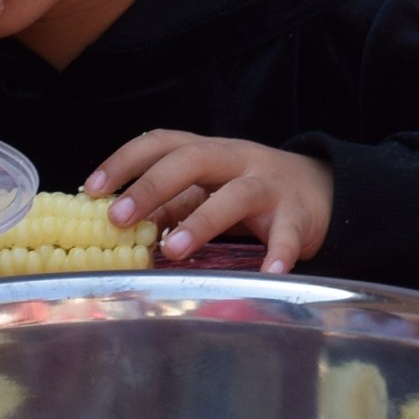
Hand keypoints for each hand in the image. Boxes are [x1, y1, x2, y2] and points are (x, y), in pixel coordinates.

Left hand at [86, 132, 337, 271]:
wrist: (325, 190)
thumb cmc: (253, 191)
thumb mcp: (212, 187)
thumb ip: (173, 202)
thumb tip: (116, 227)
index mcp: (211, 151)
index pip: (162, 142)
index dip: (125, 161)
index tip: (92, 189)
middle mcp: (239, 160)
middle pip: (194, 159)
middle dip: (153, 186)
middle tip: (119, 218)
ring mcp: (270, 186)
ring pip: (236, 195)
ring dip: (202, 221)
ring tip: (172, 250)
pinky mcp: (299, 217)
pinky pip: (288, 236)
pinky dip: (278, 255)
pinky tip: (266, 276)